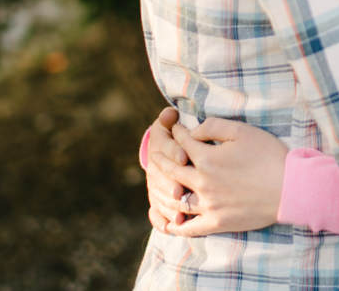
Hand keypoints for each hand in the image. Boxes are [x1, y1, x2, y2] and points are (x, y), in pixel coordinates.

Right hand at [145, 107, 186, 232]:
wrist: (172, 150)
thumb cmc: (179, 133)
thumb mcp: (174, 124)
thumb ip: (170, 118)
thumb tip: (169, 112)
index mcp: (159, 144)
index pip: (164, 147)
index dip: (174, 152)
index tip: (184, 156)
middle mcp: (154, 166)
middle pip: (161, 177)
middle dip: (171, 184)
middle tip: (181, 191)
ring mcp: (155, 185)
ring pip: (158, 197)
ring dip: (167, 206)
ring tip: (179, 215)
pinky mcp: (158, 200)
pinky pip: (156, 214)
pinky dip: (161, 220)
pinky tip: (170, 227)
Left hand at [153, 117, 289, 236]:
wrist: (290, 188)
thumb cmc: (269, 156)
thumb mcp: (243, 132)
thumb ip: (214, 127)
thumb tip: (194, 130)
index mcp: (207, 158)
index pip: (183, 142)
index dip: (176, 131)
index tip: (174, 126)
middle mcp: (202, 182)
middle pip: (171, 169)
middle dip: (160, 157)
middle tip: (155, 151)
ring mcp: (207, 205)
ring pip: (174, 198)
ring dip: (162, 188)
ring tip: (156, 183)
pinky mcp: (216, 223)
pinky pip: (187, 228)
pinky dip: (173, 224)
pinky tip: (166, 220)